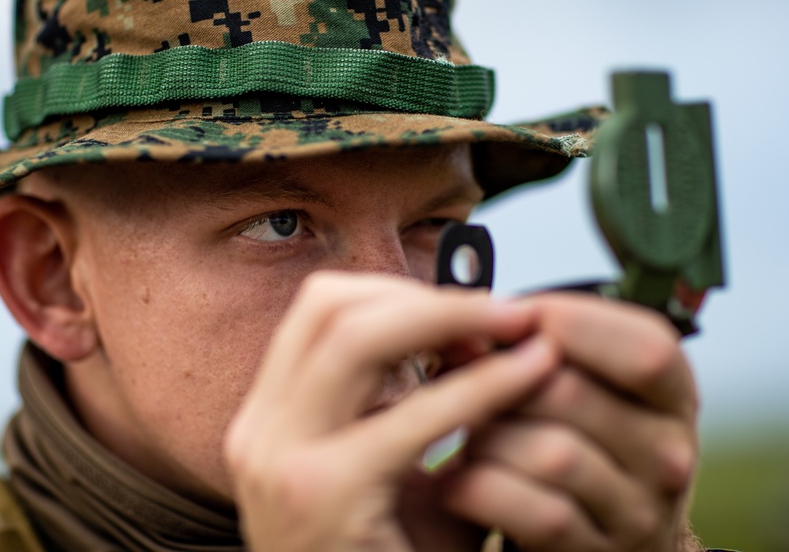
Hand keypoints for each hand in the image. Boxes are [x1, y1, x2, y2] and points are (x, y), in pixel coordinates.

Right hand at [224, 272, 560, 551]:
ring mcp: (278, 461)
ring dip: (448, 320)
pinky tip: (530, 374)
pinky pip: (411, 413)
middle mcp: (258, 431)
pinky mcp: (323, 496)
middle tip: (504, 311)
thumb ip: (415, 404)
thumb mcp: (391, 475)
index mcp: (269, 420)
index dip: (399, 293)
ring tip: (518, 329)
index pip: (320, 310)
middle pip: (329, 305)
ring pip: (353, 336)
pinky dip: (479, 384)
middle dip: (425, 295)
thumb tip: (480, 332)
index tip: (469, 311)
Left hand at [442, 293, 699, 551]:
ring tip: (467, 434)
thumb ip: (544, 348)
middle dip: (501, 380)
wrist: (604, 543)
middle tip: (465, 382)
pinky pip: (533, 512)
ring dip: (487, 438)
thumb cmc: (581, 443)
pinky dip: (480, 489)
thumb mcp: (587, 389)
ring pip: (549, 452)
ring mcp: (639, 511)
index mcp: (674, 396)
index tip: (512, 313)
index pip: (646, 347)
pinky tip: (458, 480)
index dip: (572, 319)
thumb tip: (467, 322)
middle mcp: (669, 454)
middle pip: (572, 391)